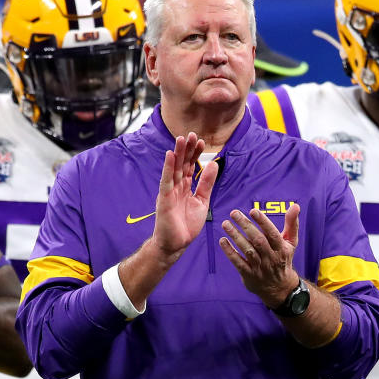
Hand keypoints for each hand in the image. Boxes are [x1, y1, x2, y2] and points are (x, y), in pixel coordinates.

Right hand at [150, 133, 217, 257]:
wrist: (176, 244)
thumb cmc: (186, 225)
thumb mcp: (202, 201)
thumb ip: (206, 183)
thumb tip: (214, 165)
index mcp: (186, 187)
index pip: (191, 167)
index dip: (196, 154)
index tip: (201, 142)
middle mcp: (176, 187)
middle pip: (182, 164)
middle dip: (187, 149)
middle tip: (192, 134)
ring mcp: (169, 191)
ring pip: (174, 169)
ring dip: (177, 153)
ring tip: (181, 138)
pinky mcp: (163, 198)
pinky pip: (166, 180)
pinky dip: (168, 168)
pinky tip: (170, 155)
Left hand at [219, 204, 301, 307]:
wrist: (279, 287)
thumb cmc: (283, 259)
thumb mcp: (291, 242)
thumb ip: (292, 223)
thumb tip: (295, 206)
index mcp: (282, 248)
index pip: (272, 233)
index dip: (262, 222)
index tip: (253, 211)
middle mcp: (271, 258)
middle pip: (258, 240)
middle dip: (246, 225)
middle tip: (235, 213)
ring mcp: (259, 267)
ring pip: (247, 250)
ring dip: (236, 236)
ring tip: (226, 224)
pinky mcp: (249, 274)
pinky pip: (238, 262)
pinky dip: (230, 252)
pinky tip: (223, 241)